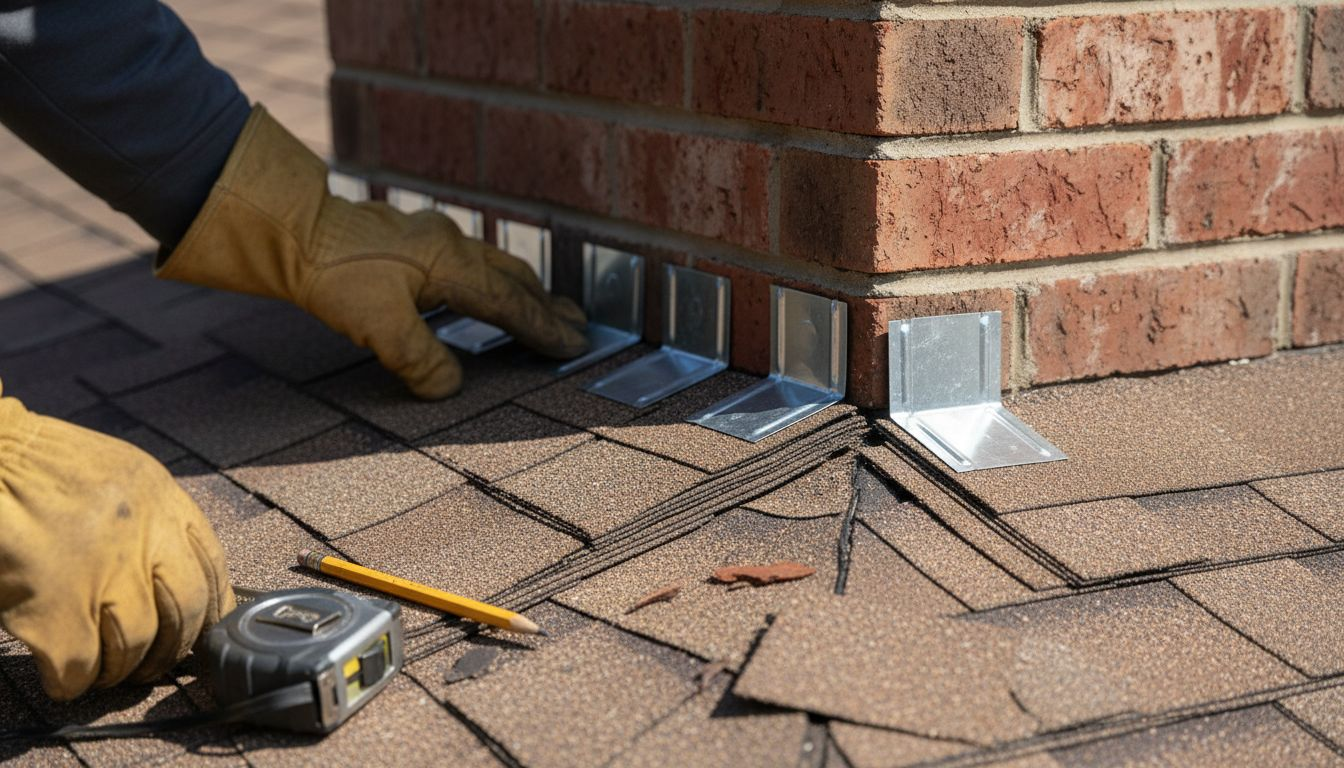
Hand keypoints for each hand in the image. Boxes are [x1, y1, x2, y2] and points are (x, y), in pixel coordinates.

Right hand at [0, 386, 233, 699]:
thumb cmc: (38, 473)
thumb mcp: (117, 479)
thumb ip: (150, 521)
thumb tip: (170, 583)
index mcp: (162, 498)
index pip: (210, 566)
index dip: (209, 610)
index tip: (200, 633)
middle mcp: (143, 532)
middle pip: (186, 609)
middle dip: (171, 649)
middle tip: (150, 665)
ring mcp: (100, 568)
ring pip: (134, 642)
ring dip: (120, 669)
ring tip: (104, 672)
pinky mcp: (53, 602)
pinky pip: (79, 663)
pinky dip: (73, 681)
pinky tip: (64, 677)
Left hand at [158, 104, 587, 399]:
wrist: (288, 225)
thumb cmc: (333, 272)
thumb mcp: (377, 325)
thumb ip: (420, 359)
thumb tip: (450, 387)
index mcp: (451, 265)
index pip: (510, 303)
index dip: (543, 328)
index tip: (574, 345)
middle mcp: (449, 245)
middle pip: (511, 277)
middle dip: (544, 303)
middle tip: (576, 323)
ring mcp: (429, 236)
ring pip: (490, 264)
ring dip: (519, 288)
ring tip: (539, 306)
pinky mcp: (408, 238)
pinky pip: (466, 260)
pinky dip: (488, 279)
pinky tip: (476, 288)